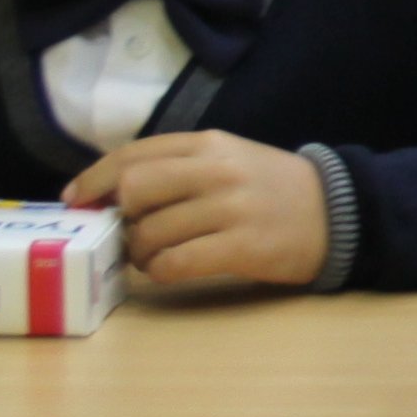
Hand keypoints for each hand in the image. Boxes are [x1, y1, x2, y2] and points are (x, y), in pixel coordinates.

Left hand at [66, 132, 331, 288]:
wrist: (340, 212)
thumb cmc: (272, 188)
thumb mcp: (229, 159)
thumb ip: (178, 167)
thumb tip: (111, 194)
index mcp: (210, 144)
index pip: (133, 154)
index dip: (93, 179)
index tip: (76, 200)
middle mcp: (218, 171)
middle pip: (134, 189)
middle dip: (120, 217)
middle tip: (127, 233)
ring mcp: (232, 209)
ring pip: (150, 233)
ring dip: (139, 253)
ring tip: (154, 257)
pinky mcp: (243, 247)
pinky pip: (175, 263)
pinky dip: (161, 272)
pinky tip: (171, 270)